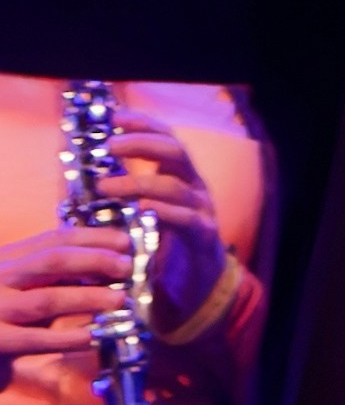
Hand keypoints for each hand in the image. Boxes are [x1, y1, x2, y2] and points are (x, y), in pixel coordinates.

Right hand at [0, 222, 138, 377]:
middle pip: (52, 261)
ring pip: (46, 299)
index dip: (92, 237)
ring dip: (87, 298)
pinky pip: (35, 340)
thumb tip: (99, 267)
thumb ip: (45, 275)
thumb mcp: (13, 282)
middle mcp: (0, 277)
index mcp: (7, 259)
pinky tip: (93, 337)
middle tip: (128, 267)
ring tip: (120, 300)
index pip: (53, 239)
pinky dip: (67, 338)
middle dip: (95, 260)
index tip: (124, 240)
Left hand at [94, 118, 225, 325]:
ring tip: (106, 186)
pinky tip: (143, 210)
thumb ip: (123, 198)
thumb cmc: (162, 248)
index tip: (113, 115)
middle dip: (141, 143)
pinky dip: (164, 211)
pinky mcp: (202, 238)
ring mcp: (201, 210)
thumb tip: (81, 179)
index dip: (141, 124)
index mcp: (180, 176)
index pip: (164, 138)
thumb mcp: (143, 217)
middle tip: (109, 144)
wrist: (196, 289)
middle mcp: (194, 186)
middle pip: (175, 150)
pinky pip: (186, 219)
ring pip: (175, 184)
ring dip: (139, 181)